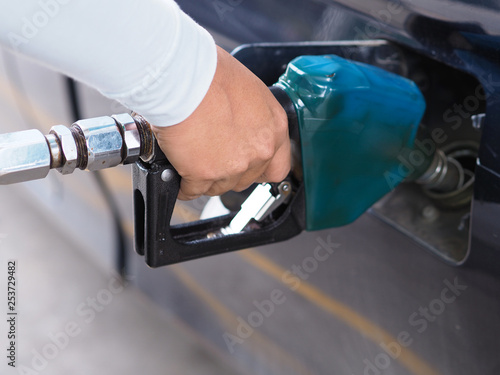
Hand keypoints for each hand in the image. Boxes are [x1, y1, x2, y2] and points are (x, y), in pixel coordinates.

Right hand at [152, 46, 290, 199]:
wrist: (183, 78)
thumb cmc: (209, 73)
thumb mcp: (247, 91)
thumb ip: (249, 117)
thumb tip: (237, 126)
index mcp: (274, 128)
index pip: (277, 167)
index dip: (259, 170)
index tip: (247, 168)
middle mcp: (259, 150)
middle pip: (245, 180)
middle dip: (228, 172)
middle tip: (211, 156)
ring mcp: (233, 165)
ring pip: (218, 187)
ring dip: (205, 179)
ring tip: (191, 160)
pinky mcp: (205, 174)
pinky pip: (193, 190)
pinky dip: (183, 185)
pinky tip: (178, 173)